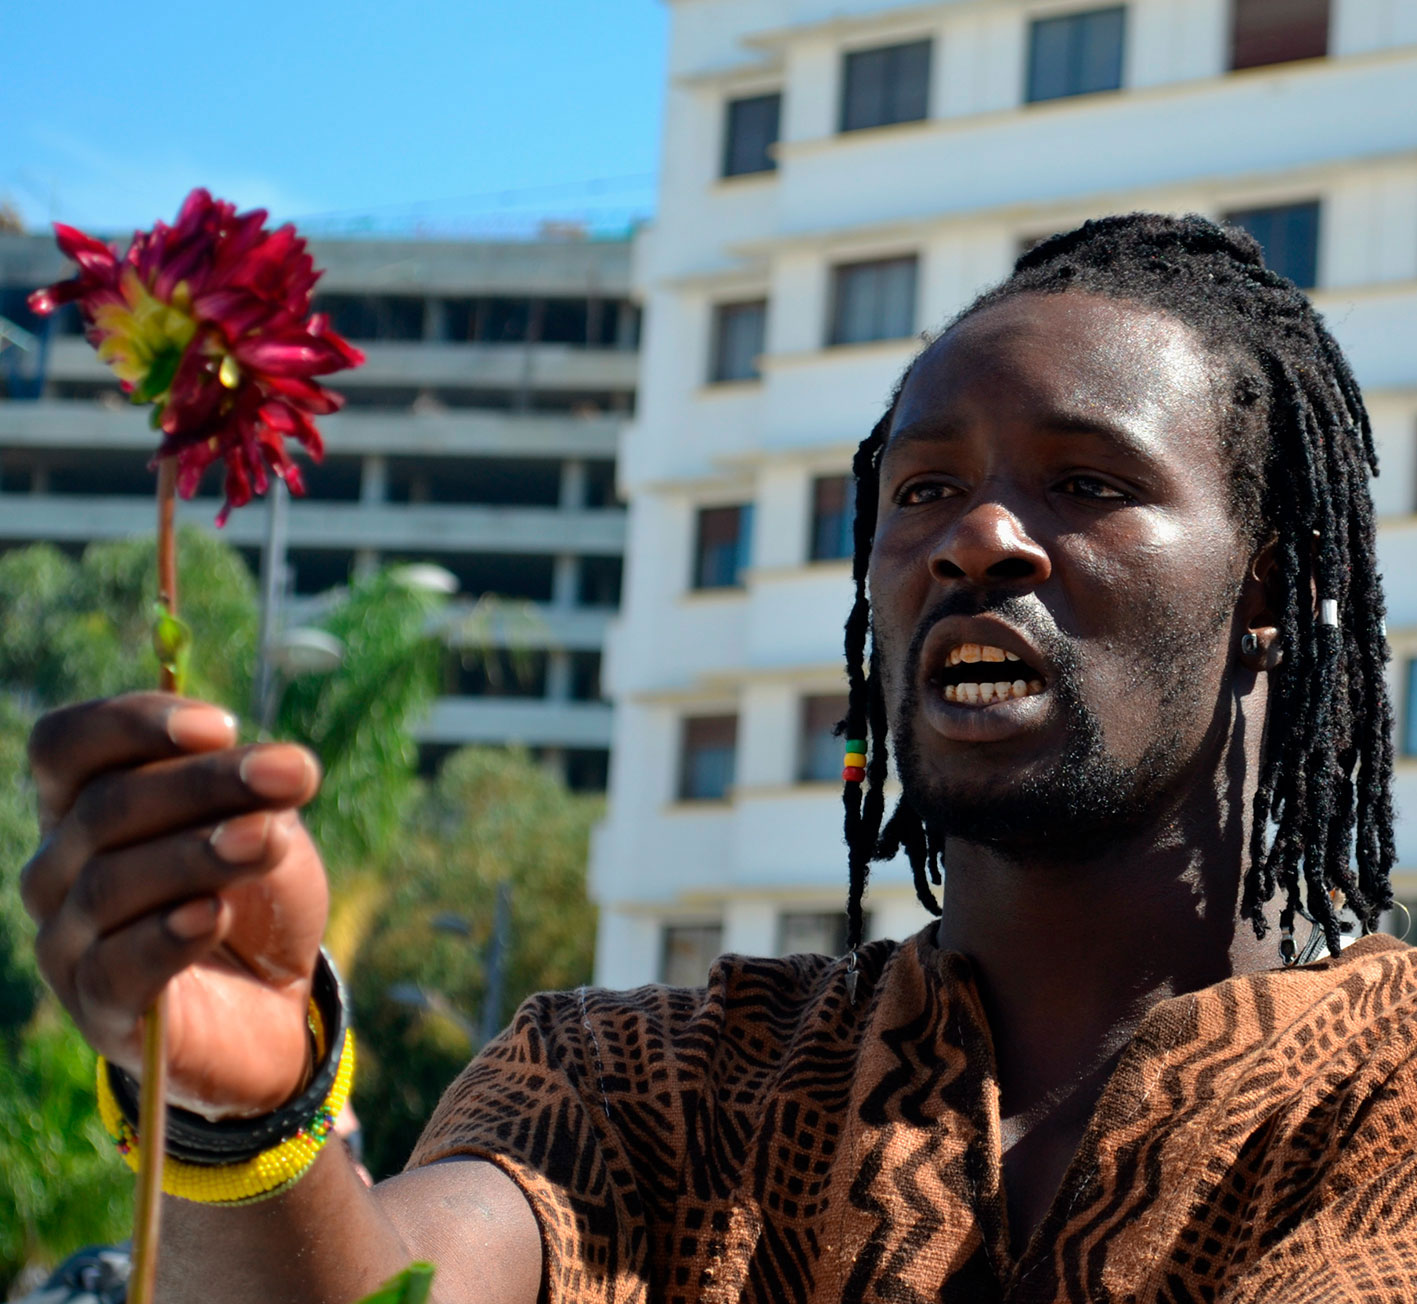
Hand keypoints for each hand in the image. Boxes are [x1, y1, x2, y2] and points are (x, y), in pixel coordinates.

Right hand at [21, 693, 328, 1118]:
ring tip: (268, 840)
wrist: (274, 1000)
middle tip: (294, 772)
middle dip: (206, 784)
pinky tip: (214, 914)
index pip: (67, 745)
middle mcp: (58, 870)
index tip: (223, 725)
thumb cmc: (255, 895)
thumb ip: (254, 793)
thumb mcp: (264, 826)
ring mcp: (67, 944)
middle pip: (106, 807)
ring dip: (198, 853)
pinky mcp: (99, 1012)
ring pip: (112, 884)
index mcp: (85, 806)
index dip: (133, 724)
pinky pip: (116, 969)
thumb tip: (270, 763)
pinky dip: (167, 935)